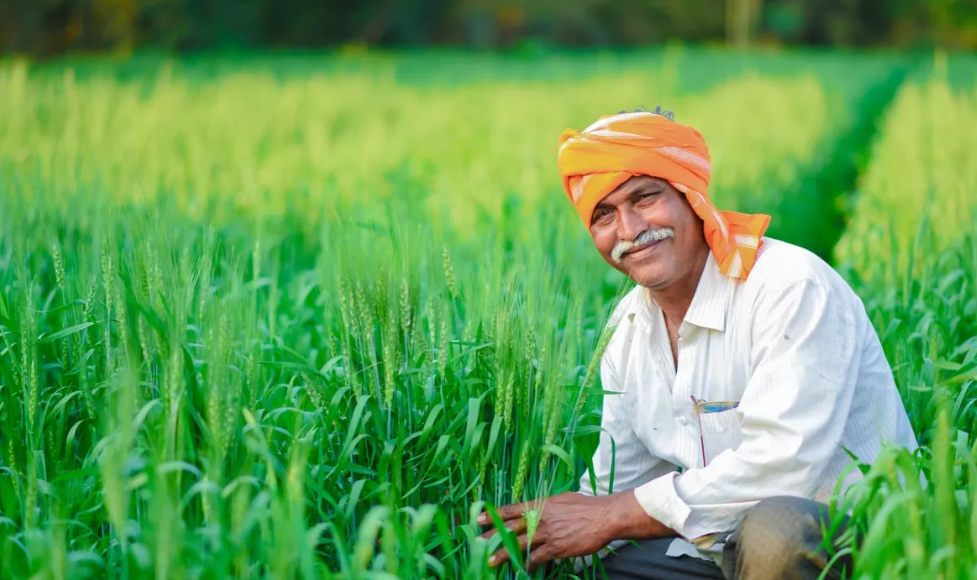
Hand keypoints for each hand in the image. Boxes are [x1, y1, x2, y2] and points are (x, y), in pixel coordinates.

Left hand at [477, 491, 670, 572]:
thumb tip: (536, 508)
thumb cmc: (584, 506)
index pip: (511, 510)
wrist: (602, 517)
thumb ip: (545, 506)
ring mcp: (547, 534)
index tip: (478, 519)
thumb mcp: (561, 499)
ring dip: (504, 555)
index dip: (494, 515)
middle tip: (476, 543)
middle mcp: (539, 519)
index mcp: (539, 505)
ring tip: (490, 561)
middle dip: (492, 536)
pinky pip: (537, 558)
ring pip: (519, 545)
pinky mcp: (556, 548)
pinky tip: (523, 570)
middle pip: (510, 528)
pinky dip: (528, 564)